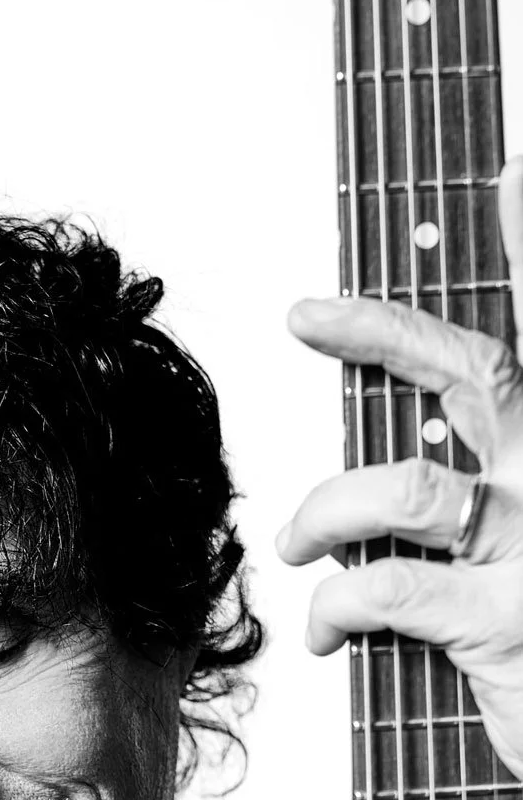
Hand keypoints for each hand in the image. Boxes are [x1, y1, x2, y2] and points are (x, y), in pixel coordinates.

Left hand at [275, 156, 522, 775]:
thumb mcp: (511, 557)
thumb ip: (463, 496)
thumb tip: (384, 462)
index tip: (510, 163)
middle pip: (477, 370)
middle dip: (383, 329)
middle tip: (308, 313)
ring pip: (403, 488)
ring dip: (326, 511)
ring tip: (298, 543)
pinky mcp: (506, 622)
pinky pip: (385, 590)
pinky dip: (332, 610)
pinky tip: (325, 636)